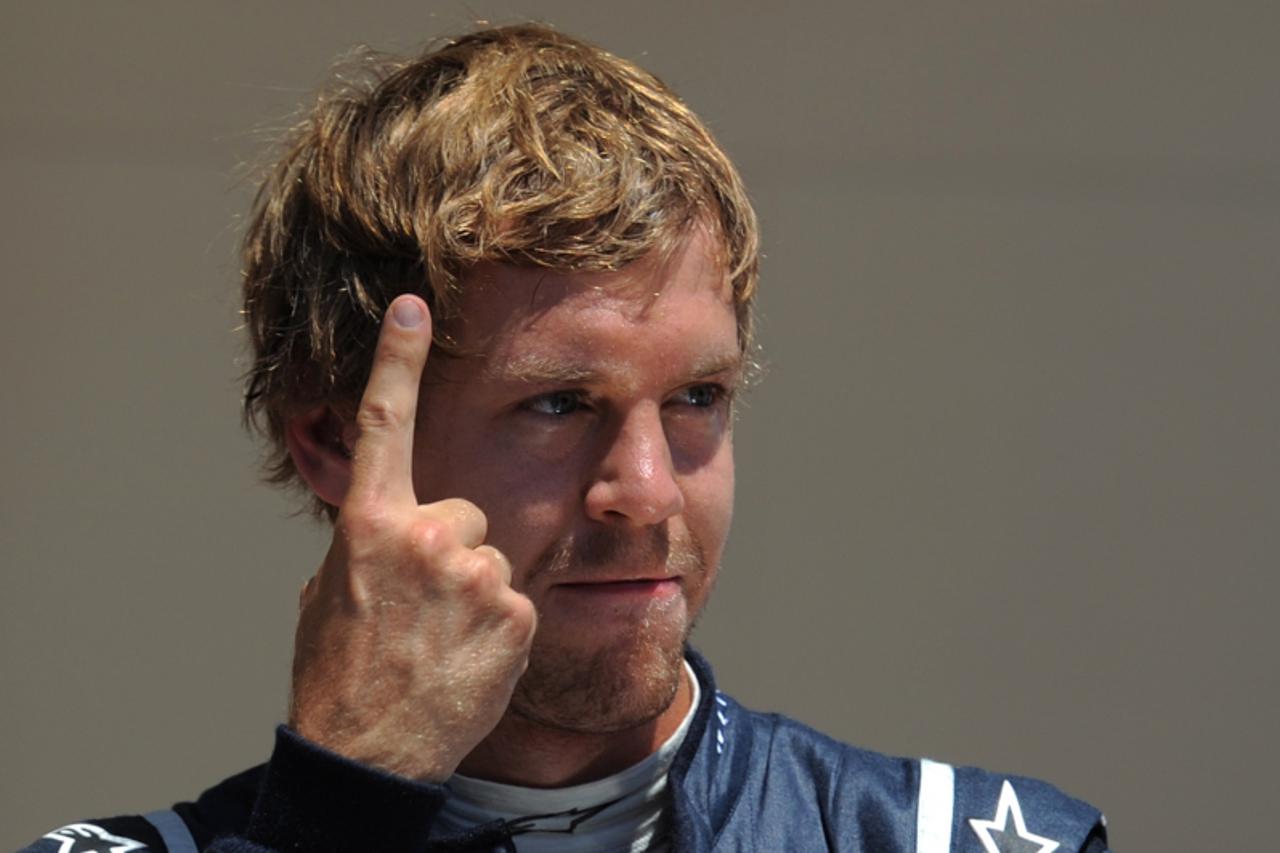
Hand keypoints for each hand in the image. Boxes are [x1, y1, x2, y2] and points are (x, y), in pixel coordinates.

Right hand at [287, 295, 536, 781]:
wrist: (369, 754)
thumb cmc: (339, 673)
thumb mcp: (329, 594)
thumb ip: (367, 543)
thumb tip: (390, 525)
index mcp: (369, 524)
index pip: (383, 424)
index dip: (398, 359)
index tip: (414, 303)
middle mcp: (425, 535)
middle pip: (466, 509)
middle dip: (452, 549)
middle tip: (424, 605)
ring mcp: (476, 572)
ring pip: (493, 556)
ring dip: (477, 592)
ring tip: (442, 639)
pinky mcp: (516, 610)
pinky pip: (517, 599)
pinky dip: (499, 625)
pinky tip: (467, 657)